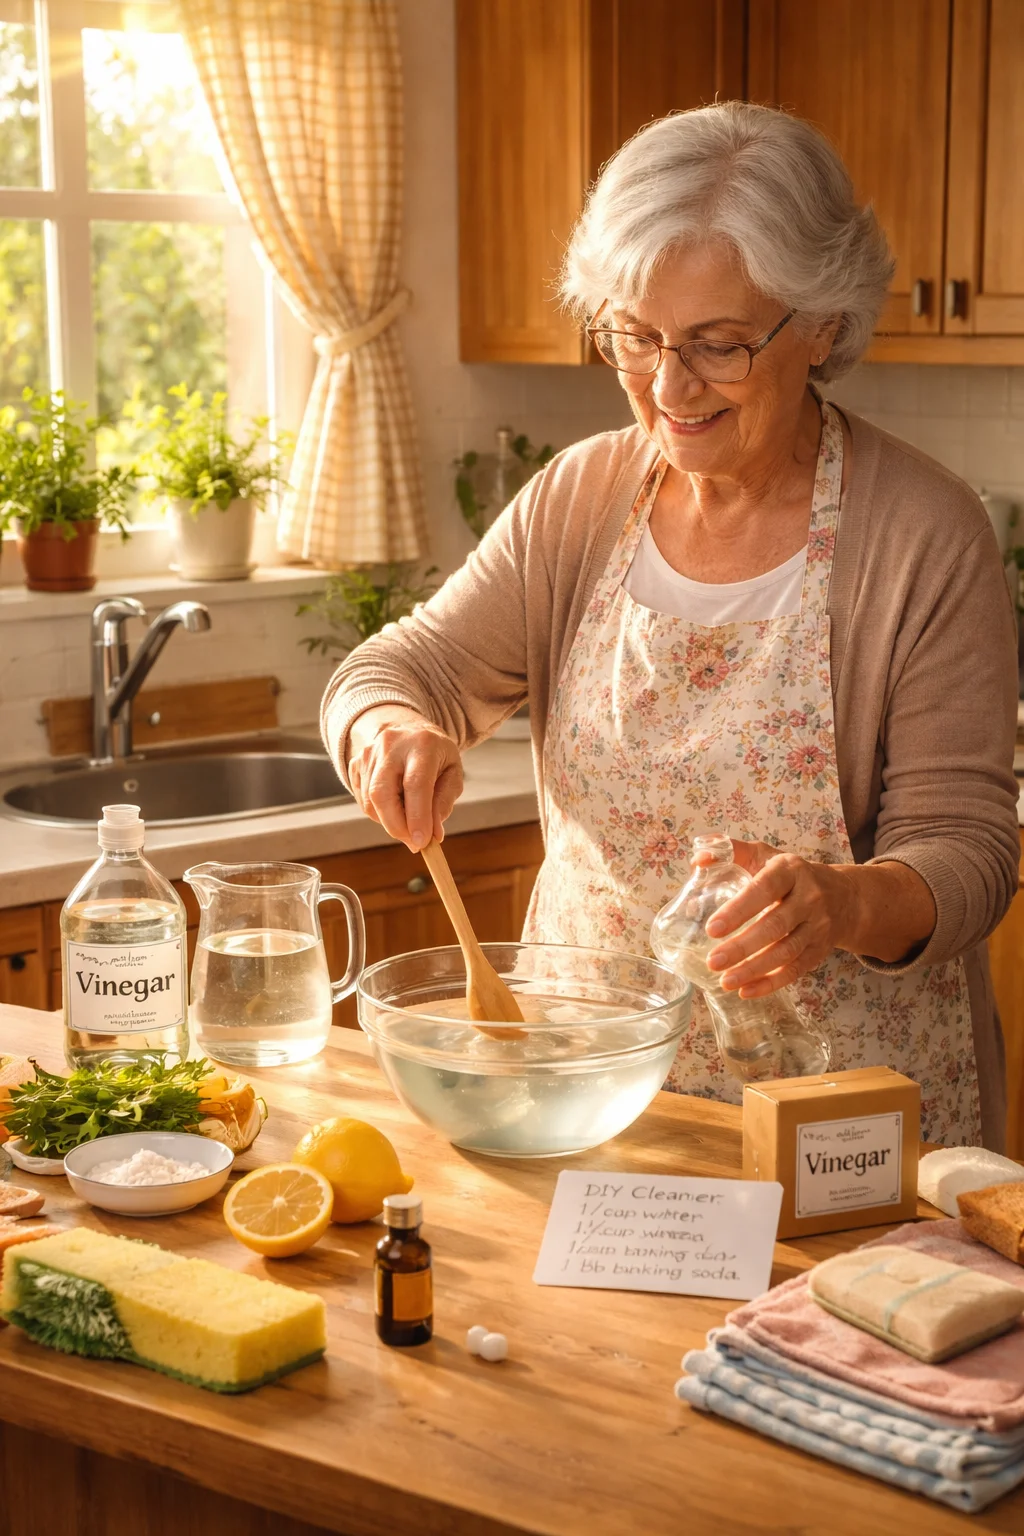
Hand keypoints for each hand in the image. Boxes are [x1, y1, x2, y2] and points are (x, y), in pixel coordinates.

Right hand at [348, 707, 462, 851]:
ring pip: (370, 801)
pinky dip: (378, 812)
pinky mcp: (355, 763)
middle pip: (382, 794)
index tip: (422, 842)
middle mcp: (391, 745)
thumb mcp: (453, 773)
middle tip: (413, 843)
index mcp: (422, 744)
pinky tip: (395, 805)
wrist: (408, 729)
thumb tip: (433, 834)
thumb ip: (444, 802)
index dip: (417, 817)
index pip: (416, 784)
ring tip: (409, 818)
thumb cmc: (435, 755)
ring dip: (390, 821)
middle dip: (397, 826)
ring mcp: (368, 753)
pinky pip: (362, 799)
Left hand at [702, 840, 855, 998]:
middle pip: (776, 925)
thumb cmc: (790, 875)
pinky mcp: (820, 950)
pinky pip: (796, 970)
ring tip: (724, 980)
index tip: (711, 929)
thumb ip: (730, 851)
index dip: (739, 909)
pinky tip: (746, 991)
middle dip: (743, 947)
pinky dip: (771, 983)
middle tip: (713, 961)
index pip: (765, 889)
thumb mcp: (765, 855)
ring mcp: (818, 927)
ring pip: (786, 952)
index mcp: (791, 871)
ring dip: (754, 969)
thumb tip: (698, 859)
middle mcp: (810, 898)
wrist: (843, 896)